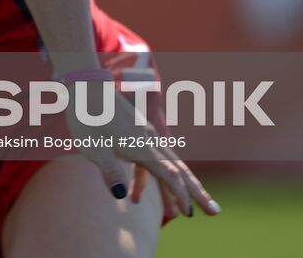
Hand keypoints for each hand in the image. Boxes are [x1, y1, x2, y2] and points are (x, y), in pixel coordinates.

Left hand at [65, 87, 219, 218]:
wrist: (87, 87)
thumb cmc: (87, 118)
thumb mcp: (92, 147)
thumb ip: (108, 171)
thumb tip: (120, 195)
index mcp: (141, 146)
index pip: (168, 174)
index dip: (180, 195)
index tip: (188, 214)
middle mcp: (149, 141)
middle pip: (180, 170)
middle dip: (197, 192)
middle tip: (215, 212)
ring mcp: (145, 136)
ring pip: (170, 164)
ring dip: (181, 186)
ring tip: (184, 210)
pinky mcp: (137, 133)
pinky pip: (153, 159)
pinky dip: (154, 178)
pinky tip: (137, 196)